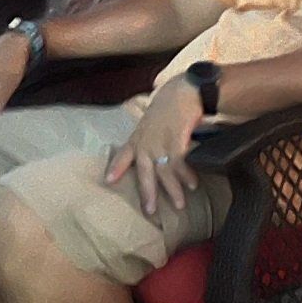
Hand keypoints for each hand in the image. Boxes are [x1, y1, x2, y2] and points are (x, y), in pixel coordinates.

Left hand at [103, 77, 202, 215]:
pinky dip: (186, 175)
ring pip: (164, 172)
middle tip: (151, 211)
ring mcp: (160, 143)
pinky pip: (180, 164)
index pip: (123, 155)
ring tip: (179, 204)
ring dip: (173, 190)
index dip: (116, 168)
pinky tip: (192, 184)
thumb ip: (149, 136)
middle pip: (145, 173)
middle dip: (148, 193)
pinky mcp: (176, 141)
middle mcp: (146, 143)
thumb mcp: (152, 121)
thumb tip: (153, 151)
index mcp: (138, 137)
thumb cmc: (170, 106)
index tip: (109, 181)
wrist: (184, 92)